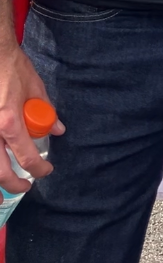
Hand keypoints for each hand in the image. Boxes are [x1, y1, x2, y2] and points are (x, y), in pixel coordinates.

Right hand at [0, 45, 64, 192]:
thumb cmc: (11, 66)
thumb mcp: (35, 87)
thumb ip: (45, 112)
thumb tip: (57, 129)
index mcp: (9, 122)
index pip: (26, 157)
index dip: (39, 169)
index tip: (45, 171)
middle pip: (0, 171)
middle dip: (13, 185)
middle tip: (24, 186)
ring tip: (1, 196)